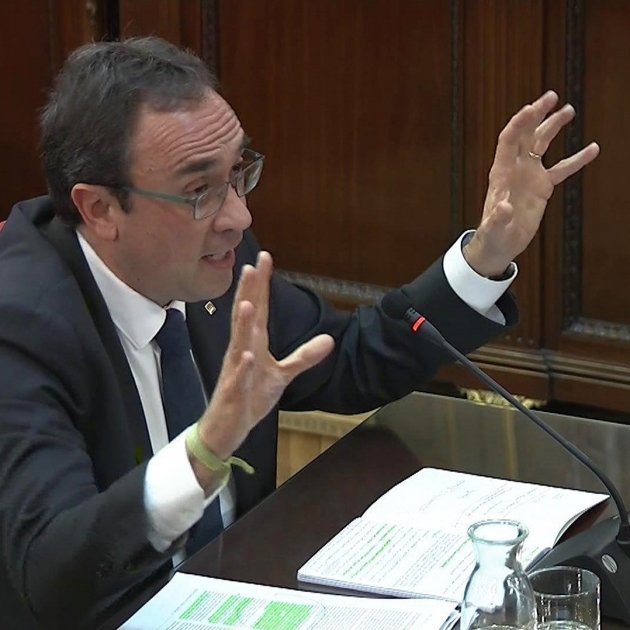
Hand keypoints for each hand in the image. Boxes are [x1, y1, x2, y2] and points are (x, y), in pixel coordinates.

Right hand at [198, 251, 334, 459]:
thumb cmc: (249, 397)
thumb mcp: (282, 375)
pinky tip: (250, 355)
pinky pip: (239, 378)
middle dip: (249, 291)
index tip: (265, 258)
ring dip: (243, 323)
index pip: (259, 309)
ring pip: (239, 344)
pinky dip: (245, 367)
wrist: (226, 428)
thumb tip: (329, 339)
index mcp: (253, 344)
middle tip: (252, 266)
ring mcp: (237, 371)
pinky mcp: (234, 392)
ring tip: (248, 302)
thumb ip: (304, 356)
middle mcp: (242, 351)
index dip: (262, 284)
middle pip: (246, 317)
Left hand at [464, 90, 599, 277]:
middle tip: (551, 97)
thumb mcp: (493, 228)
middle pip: (526, 135)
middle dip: (537, 115)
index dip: (519, 124)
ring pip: (542, 144)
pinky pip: (562, 169)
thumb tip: (504, 208)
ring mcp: (529, 175)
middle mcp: (515, 169)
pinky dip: (576, 160)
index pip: (508, 141)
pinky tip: (592, 149)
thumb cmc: (492, 235)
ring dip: (553, 126)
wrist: (499, 244)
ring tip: (568, 110)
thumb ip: (498, 218)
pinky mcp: (542, 187)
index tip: (532, 108)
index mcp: (501, 173)